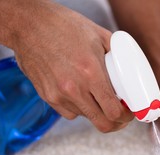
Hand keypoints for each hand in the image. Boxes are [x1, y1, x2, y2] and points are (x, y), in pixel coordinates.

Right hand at [12, 1, 132, 131]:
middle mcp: (74, 88)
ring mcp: (58, 95)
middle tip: (120, 116)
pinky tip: (80, 93)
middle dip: (116, 123)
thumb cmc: (63, 25)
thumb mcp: (99, 35)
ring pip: (86, 117)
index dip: (126, 117)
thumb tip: (131, 71)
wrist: (28, 25)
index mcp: (91, 73)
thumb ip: (117, 55)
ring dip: (96, 111)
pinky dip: (79, 108)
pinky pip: (69, 112)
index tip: (129, 112)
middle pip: (102, 123)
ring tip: (98, 96)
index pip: (113, 111)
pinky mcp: (47, 97)